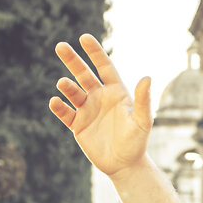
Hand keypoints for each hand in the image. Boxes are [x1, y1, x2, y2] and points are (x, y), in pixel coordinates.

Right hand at [51, 34, 151, 179]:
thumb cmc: (137, 141)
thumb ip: (144, 100)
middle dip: (73, 60)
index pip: (104, 66)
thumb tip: (147, 77)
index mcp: (115, 91)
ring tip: (63, 84)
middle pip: (83, 74)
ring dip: (67, 86)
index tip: (84, 38)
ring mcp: (87, 110)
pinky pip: (65, 113)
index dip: (95, 52)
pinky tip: (55, 102)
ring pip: (73, 93)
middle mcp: (99, 97)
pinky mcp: (77, 125)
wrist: (124, 165)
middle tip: (61, 46)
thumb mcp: (142, 121)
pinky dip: (59, 107)